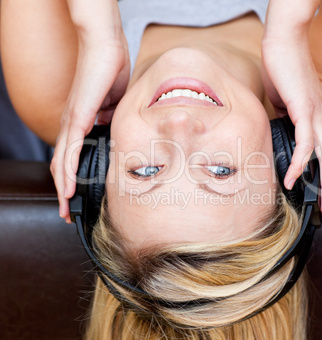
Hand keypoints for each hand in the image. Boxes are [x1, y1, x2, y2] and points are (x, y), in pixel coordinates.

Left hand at [50, 0, 129, 222]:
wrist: (106, 47)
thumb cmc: (110, 71)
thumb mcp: (114, 104)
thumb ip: (110, 120)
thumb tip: (110, 130)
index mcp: (80, 122)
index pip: (71, 155)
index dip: (71, 177)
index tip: (77, 196)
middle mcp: (71, 125)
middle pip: (60, 164)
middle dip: (63, 191)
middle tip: (67, 212)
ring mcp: (71, 122)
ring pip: (60, 163)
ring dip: (62, 189)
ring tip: (65, 210)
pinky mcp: (77, 118)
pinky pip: (69, 150)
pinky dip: (66, 172)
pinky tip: (68, 189)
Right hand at [262, 0, 321, 220]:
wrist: (283, 42)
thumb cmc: (282, 69)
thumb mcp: (283, 103)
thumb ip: (284, 121)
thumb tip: (277, 135)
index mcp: (319, 118)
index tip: (319, 195)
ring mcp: (316, 114)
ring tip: (321, 205)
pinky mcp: (305, 110)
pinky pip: (306, 143)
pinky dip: (300, 163)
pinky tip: (293, 178)